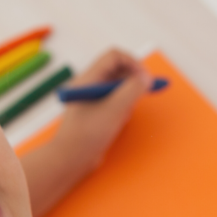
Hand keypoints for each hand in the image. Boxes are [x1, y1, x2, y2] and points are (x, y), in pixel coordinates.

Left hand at [54, 49, 152, 174]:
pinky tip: (117, 123)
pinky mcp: (96, 112)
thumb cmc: (86, 136)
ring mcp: (93, 98)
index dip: (133, 63)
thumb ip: (132, 90)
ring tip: (122, 115)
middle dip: (132, 82)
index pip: (115, 57)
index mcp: (89, 79)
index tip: (145, 78)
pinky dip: (122, 109)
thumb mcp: (114, 110)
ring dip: (127, 98)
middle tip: (139, 96)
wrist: (70, 160)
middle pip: (118, 70)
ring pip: (118, 87)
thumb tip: (146, 77)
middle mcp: (90, 85)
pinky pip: (115, 102)